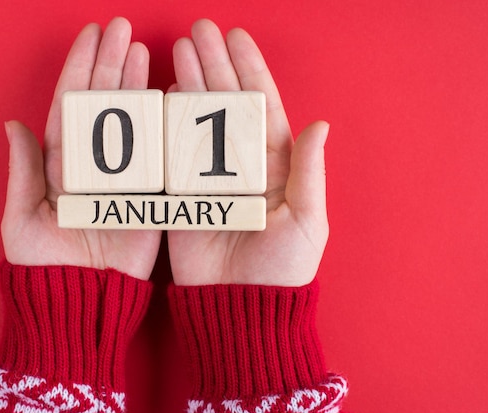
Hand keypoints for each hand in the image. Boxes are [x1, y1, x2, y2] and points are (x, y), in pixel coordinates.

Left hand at [1, 17, 160, 279]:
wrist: (81, 300)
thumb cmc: (44, 265)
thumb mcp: (23, 219)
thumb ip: (25, 172)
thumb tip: (13, 124)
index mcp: (59, 165)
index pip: (70, 106)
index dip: (80, 70)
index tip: (91, 37)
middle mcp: (92, 164)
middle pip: (102, 105)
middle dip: (110, 65)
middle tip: (121, 28)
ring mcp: (123, 176)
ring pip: (130, 122)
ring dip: (134, 85)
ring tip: (141, 51)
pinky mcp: (148, 195)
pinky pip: (157, 155)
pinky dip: (162, 126)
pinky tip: (165, 95)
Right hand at [167, 19, 328, 286]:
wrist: (239, 307)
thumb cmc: (282, 270)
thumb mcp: (306, 220)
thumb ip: (308, 171)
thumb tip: (319, 124)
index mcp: (276, 166)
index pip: (262, 106)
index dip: (250, 70)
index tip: (237, 37)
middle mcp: (242, 164)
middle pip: (227, 104)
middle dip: (215, 65)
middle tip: (200, 30)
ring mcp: (210, 175)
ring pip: (199, 119)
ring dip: (192, 83)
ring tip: (182, 49)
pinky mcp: (183, 193)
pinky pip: (174, 150)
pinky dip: (170, 122)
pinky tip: (168, 93)